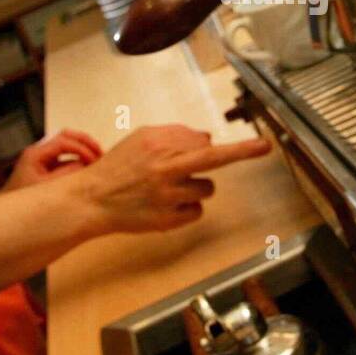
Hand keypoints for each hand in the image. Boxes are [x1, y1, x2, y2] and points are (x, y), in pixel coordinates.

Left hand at [2, 129, 103, 191]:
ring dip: (83, 148)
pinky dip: (79, 158)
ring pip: (67, 143)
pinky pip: (66, 155)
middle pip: (66, 135)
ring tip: (98, 158)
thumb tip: (85, 165)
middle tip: (101, 153)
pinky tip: (89, 166)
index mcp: (35, 154)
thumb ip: (66, 175)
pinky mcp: (47, 165)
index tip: (94, 160)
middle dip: (85, 142)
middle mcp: (39, 151)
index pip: (63, 142)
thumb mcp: (46, 188)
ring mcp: (43, 157)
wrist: (7, 213)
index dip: (81, 148)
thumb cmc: (24, 201)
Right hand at [72, 125, 270, 233]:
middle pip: (213, 159)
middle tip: (263, 148)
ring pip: (206, 189)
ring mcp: (168, 196)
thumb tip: (207, 138)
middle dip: (242, 152)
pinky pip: (196, 211)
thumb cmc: (118, 167)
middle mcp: (165, 169)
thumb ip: (175, 135)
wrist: (92, 199)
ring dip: (197, 187)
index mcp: (159, 146)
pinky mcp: (167, 220)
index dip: (230, 146)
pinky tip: (168, 204)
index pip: (204, 142)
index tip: (261, 144)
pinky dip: (188, 208)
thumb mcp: (141, 139)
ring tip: (170, 188)